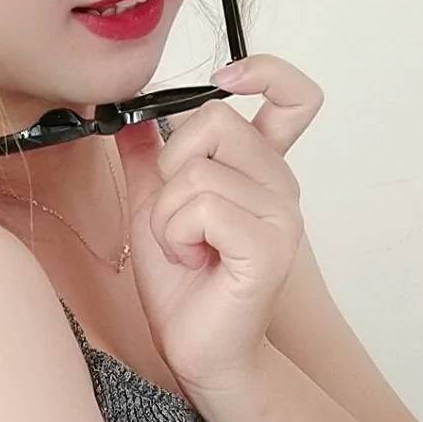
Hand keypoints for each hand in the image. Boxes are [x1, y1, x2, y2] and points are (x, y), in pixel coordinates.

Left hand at [115, 54, 323, 399]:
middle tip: (177, 217)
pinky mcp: (270, 248)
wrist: (196, 349)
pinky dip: (178, 236)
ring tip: (184, 250)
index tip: (224, 81)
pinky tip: (192, 262)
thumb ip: (147, 155)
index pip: (295, 96)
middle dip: (172, 167)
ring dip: (167, 216)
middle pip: (215, 121)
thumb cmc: (181, 284)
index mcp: (261, 170)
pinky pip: (203, 208)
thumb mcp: (153, 205)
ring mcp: (283, 216)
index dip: (265, 72)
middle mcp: (281, 185)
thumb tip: (127, 109)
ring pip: (198, 172)